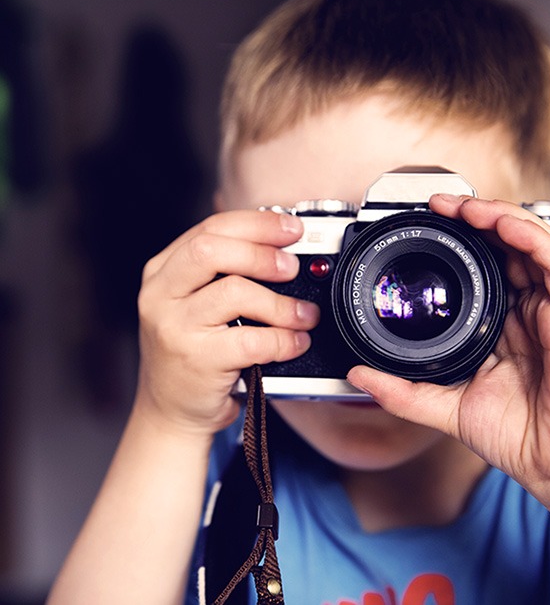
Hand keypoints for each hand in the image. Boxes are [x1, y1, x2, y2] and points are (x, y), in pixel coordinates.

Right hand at [135, 209, 319, 436]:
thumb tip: (281, 249)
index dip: (256, 224)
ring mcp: (175, 328)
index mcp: (163, 272)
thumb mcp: (194, 304)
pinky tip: (295, 342)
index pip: (210, 229)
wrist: (170, 411)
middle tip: (292, 267)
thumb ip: (224, 274)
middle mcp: (161, 295)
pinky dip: (283, 339)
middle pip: (212, 250)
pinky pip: (251, 340)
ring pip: (234, 292)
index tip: (290, 228)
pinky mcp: (197, 360)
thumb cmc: (191, 354)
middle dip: (262, 253)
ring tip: (303, 314)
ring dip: (281, 302)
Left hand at [346, 195, 549, 566]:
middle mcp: (526, 310)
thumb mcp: (445, 407)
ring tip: (463, 206)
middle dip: (474, 216)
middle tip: (440, 205)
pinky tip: (500, 224)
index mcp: (502, 325)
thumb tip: (358, 375)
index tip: (427, 226)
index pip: (485, 266)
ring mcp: (549, 309)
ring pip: (530, 242)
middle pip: (506, 245)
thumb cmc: (517, 436)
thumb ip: (401, 390)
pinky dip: (527, 236)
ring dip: (498, 216)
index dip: (460, 241)